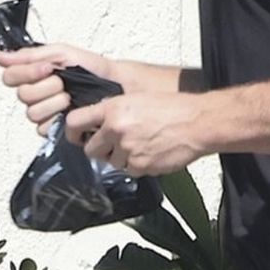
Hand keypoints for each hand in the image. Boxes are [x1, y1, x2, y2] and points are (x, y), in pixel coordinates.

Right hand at [0, 42, 118, 131]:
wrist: (115, 87)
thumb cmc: (92, 70)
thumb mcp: (61, 54)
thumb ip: (28, 55)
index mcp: (34, 75)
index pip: (11, 76)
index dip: (27, 72)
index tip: (47, 68)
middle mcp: (36, 94)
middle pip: (22, 95)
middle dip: (45, 87)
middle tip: (63, 84)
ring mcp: (44, 112)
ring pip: (31, 112)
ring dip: (53, 103)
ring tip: (70, 98)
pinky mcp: (53, 129)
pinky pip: (43, 127)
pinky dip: (57, 118)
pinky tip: (70, 111)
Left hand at [70, 88, 210, 175]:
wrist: (197, 123)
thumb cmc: (172, 108)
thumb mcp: (136, 98)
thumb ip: (113, 110)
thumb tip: (95, 123)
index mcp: (113, 109)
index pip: (75, 122)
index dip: (72, 132)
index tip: (77, 135)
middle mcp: (117, 129)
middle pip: (90, 149)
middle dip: (100, 148)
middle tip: (113, 143)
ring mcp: (128, 150)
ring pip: (111, 162)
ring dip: (120, 157)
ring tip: (140, 144)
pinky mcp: (141, 166)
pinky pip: (129, 170)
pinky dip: (136, 164)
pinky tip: (149, 152)